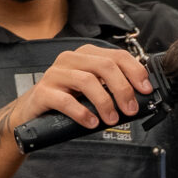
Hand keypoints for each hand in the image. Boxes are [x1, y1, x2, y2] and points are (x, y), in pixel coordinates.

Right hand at [9, 43, 148, 130]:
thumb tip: (139, 97)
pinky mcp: (42, 92)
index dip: (135, 72)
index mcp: (86, 55)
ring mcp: (55, 74)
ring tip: (112, 119)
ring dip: (105, 102)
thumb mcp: (92, 90)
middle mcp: (70, 60)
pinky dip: (82, 113)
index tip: (145, 90)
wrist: (32, 112)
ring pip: (87, 81)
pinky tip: (91, 122)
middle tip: (131, 109)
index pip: (117, 55)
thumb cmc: (66, 100)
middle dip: (123, 89)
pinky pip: (65, 100)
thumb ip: (111, 87)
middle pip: (104, 66)